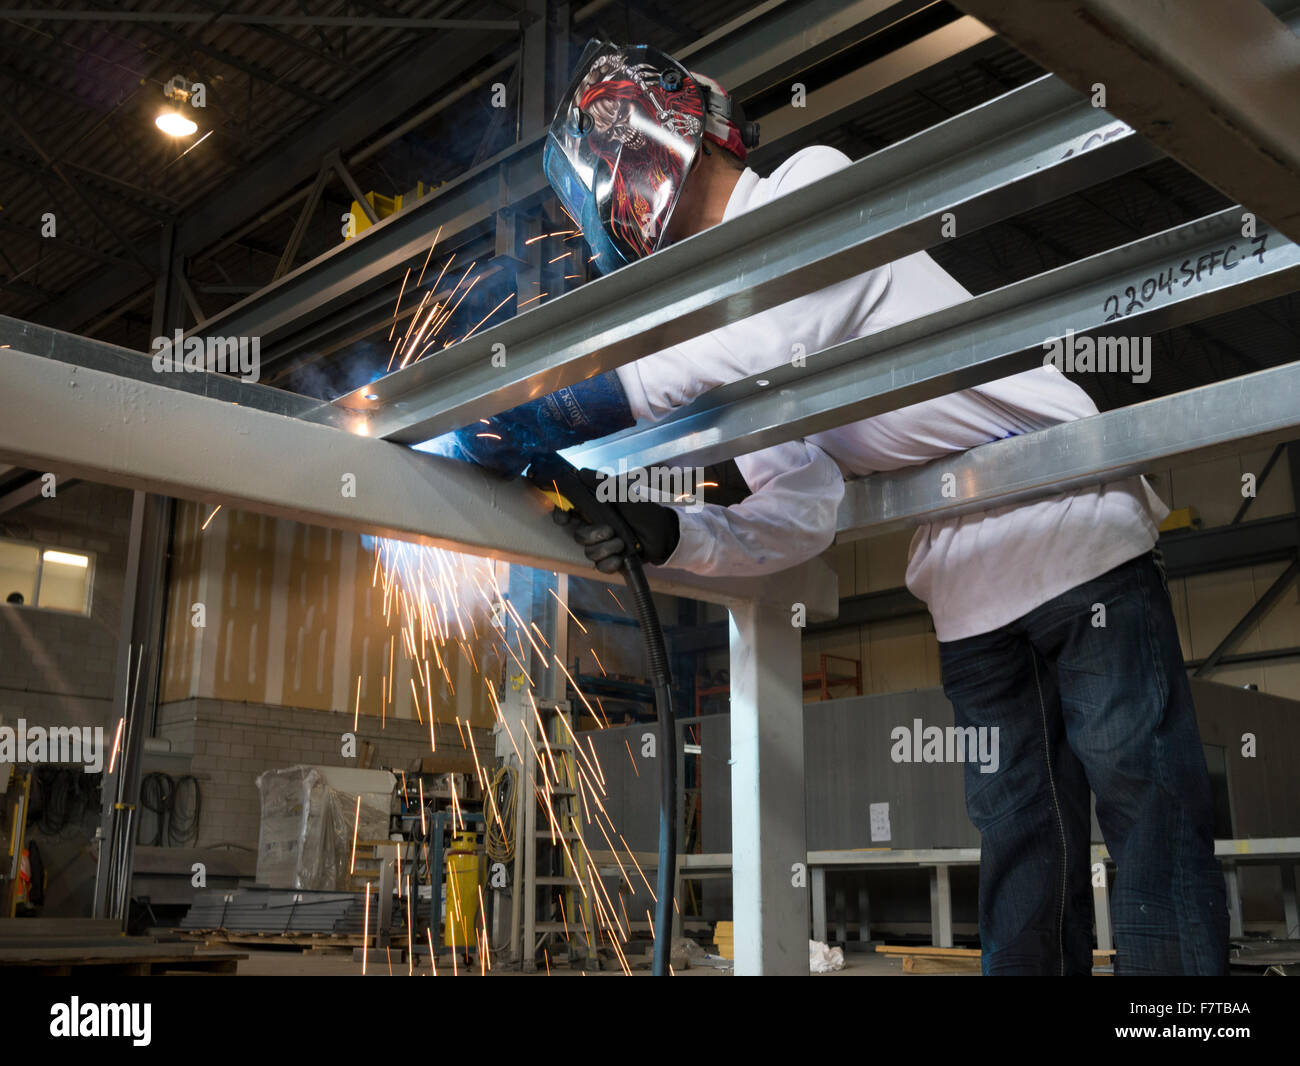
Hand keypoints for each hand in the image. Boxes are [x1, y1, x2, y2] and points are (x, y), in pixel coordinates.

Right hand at [552, 469, 679, 572]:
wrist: (663, 531)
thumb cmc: (642, 510)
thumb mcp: (622, 493)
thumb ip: (601, 483)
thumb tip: (581, 472)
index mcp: (594, 512)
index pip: (568, 514)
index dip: (562, 516)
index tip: (566, 516)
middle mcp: (595, 529)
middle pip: (578, 536)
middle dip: (592, 535)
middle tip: (610, 530)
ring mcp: (603, 546)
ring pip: (589, 553)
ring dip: (605, 548)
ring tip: (622, 543)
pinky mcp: (612, 560)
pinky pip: (600, 566)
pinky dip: (610, 563)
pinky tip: (620, 558)